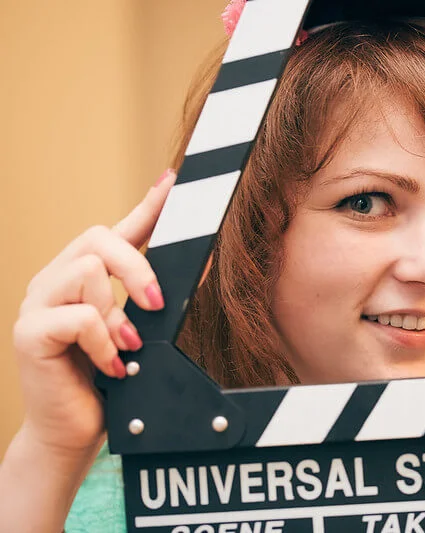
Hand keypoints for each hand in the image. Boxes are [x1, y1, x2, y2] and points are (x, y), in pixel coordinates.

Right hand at [11, 169, 176, 456]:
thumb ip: (152, 299)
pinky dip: (103, 341)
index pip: (116, 231)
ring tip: (125, 346)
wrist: (74, 432)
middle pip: (98, 239)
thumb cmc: (110, 381)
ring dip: (117, 314)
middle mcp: (56, 281)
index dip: (146, 206)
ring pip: (87, 272)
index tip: (173, 182)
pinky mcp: (29, 333)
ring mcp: (37, 303)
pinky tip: (110, 364)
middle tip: (156, 303)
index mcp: (83, 278)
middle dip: (136, 268)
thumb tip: (194, 269)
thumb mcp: (140, 333)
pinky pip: (77, 316)